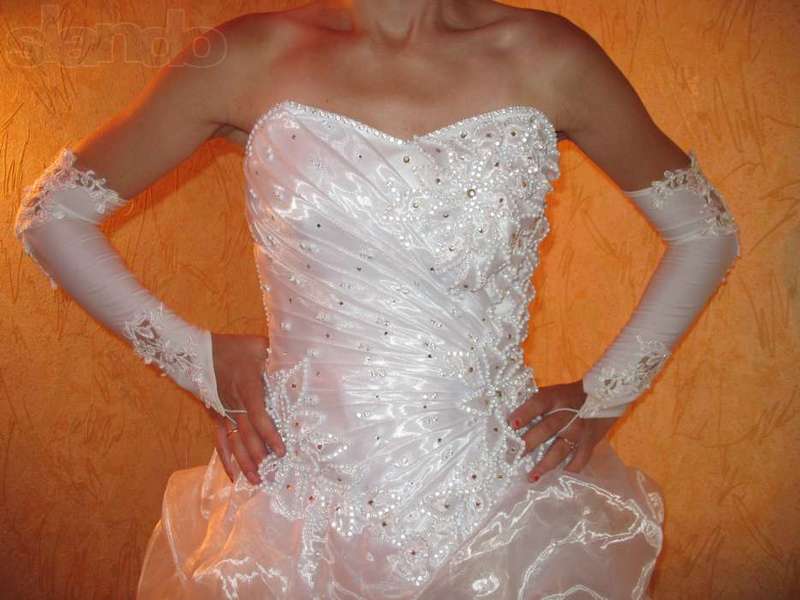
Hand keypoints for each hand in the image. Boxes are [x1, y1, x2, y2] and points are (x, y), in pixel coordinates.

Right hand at [206, 332, 284, 484]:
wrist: (200, 350)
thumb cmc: (234, 347)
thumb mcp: (259, 346)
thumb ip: (277, 355)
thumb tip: (298, 357)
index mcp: (247, 388)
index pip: (258, 415)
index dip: (270, 434)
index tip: (281, 450)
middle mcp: (234, 404)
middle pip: (247, 435)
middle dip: (259, 456)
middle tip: (272, 475)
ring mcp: (224, 413)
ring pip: (234, 442)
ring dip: (245, 463)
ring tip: (257, 481)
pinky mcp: (216, 416)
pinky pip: (220, 441)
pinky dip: (226, 458)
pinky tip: (233, 475)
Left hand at [506, 380, 617, 481]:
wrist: (605, 395)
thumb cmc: (569, 395)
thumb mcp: (553, 393)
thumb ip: (534, 404)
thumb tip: (509, 420)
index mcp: (555, 398)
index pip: (538, 403)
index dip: (524, 413)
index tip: (511, 424)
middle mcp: (567, 414)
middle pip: (546, 429)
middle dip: (529, 443)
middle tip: (514, 457)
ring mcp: (580, 431)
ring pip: (561, 449)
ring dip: (545, 464)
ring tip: (532, 477)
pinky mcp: (590, 443)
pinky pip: (579, 460)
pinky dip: (569, 470)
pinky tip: (558, 478)